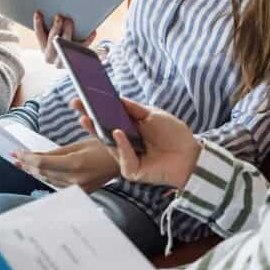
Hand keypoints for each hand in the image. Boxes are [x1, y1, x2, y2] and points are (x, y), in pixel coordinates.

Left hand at [13, 138, 118, 190]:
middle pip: (43, 173)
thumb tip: (34, 156)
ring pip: (48, 180)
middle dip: (27, 164)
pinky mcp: (80, 192)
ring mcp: (78, 188)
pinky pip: (57, 184)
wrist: (124, 161)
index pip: (42, 163)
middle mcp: (76, 179)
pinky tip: (38, 171)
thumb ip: (55, 152)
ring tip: (22, 163)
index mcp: (76, 164)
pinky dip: (46, 176)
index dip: (27, 158)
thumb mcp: (79, 144)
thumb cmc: (104, 147)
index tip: (16, 152)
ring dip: (34, 171)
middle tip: (14, 156)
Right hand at [34, 11, 96, 67]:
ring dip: (67, 32)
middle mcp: (51, 56)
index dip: (38, 24)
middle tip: (58, 16)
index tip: (38, 13)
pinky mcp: (76, 60)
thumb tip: (51, 10)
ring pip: (65, 46)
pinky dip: (87, 40)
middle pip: (52, 41)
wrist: (74, 60)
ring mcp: (64, 60)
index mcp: (44, 48)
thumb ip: (50, 26)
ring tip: (69, 21)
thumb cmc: (61, 41)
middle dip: (55, 28)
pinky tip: (92, 32)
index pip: (39, 35)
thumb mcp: (52, 36)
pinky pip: (82, 49)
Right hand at [73, 98, 199, 188]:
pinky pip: (123, 157)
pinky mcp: (132, 171)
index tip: (82, 99)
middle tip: (77, 108)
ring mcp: (127, 158)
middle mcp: (125, 144)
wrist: (191, 154)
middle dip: (89, 120)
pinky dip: (122, 145)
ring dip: (99, 132)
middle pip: (103, 132)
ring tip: (90, 118)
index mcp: (130, 130)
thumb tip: (116, 98)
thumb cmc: (175, 135)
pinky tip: (119, 133)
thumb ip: (134, 109)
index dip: (95, 110)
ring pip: (109, 146)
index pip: (108, 119)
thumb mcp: (153, 114)